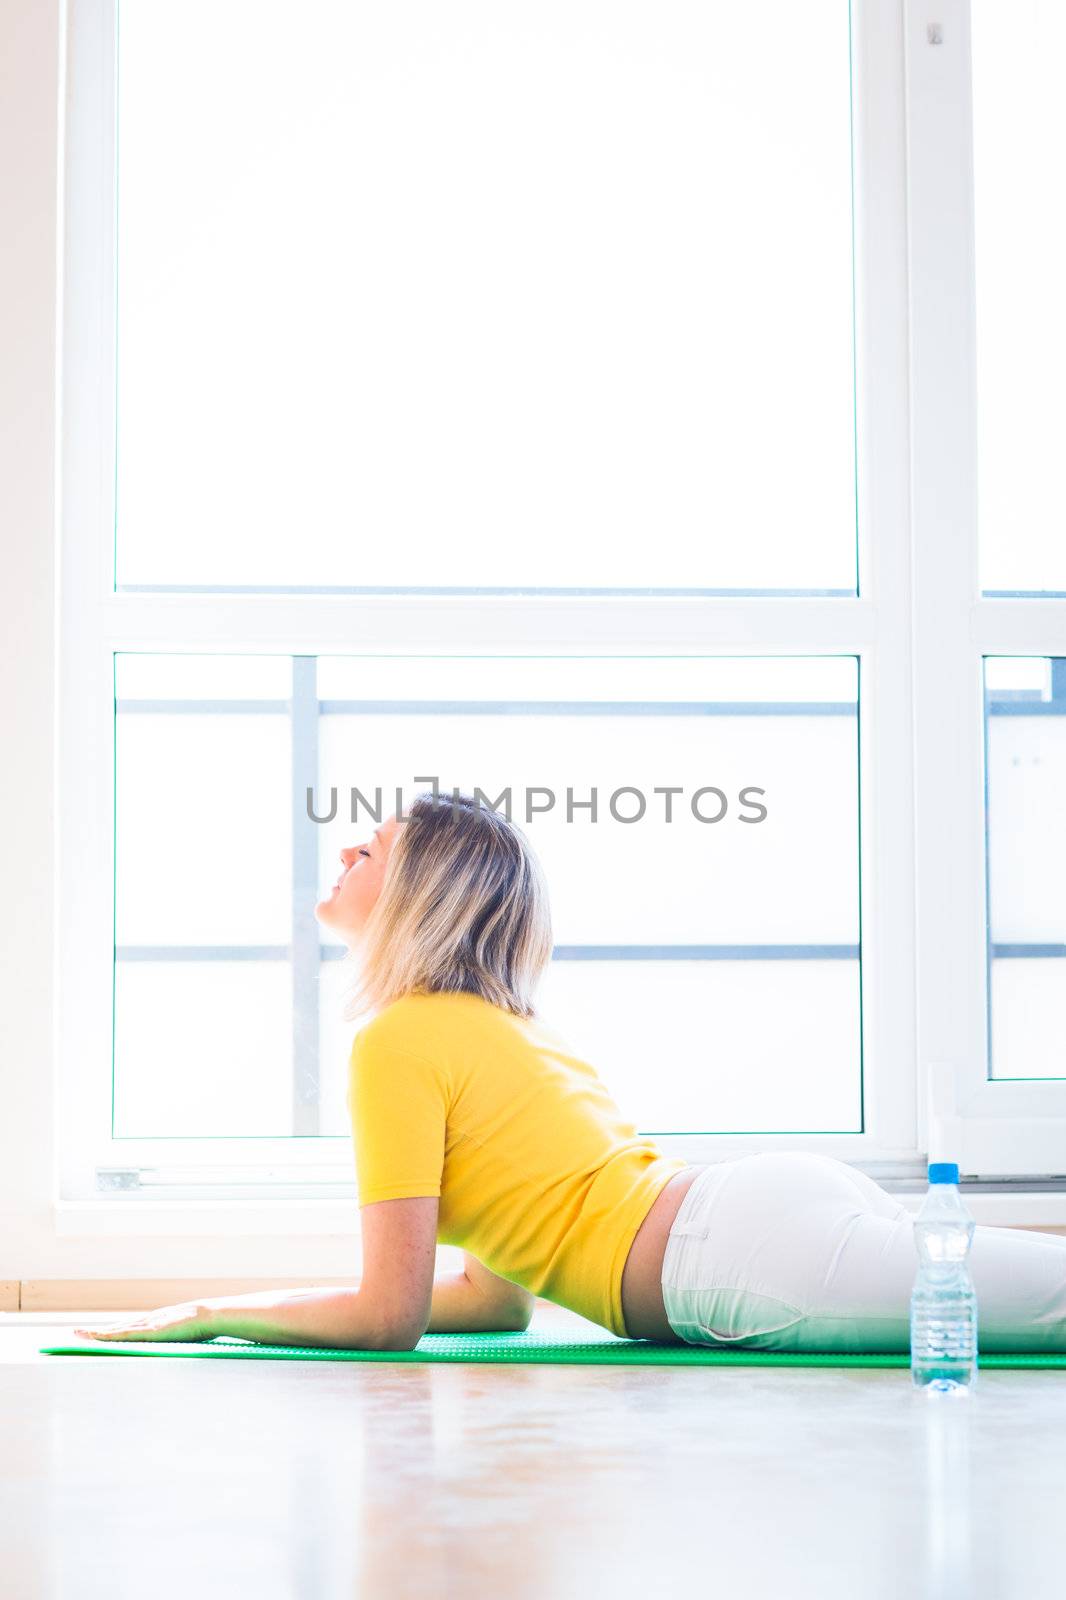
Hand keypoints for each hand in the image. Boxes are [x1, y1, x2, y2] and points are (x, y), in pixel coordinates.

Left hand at [73, 1300, 214, 1342]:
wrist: (209, 1316)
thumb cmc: (202, 1327)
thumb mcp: (187, 1334)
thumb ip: (179, 1338)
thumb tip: (185, 1345)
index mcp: (156, 1323)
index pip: (129, 1327)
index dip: (113, 1330)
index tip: (99, 1333)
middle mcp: (147, 1321)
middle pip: (117, 1327)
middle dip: (97, 1331)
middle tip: (77, 1332)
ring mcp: (147, 1325)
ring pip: (116, 1330)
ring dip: (96, 1333)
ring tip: (78, 1334)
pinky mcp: (149, 1331)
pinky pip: (123, 1335)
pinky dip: (108, 1336)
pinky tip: (95, 1337)